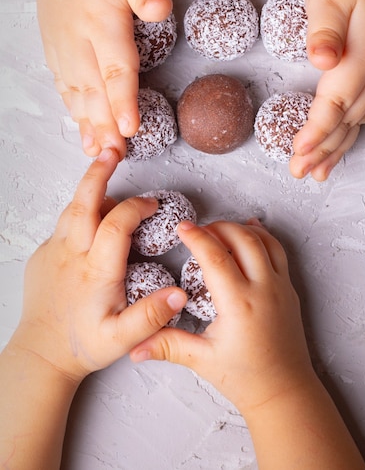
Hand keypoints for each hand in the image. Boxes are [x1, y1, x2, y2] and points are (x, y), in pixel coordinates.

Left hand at [12, 148, 186, 382]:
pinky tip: (92, 216)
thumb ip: (152, 315)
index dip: (136, 207)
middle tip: (112, 152)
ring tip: (104, 171)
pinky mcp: (43, 256)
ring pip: (72, 209)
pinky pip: (63, 225)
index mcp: (95, 271)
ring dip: (89, 188)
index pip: (116, 224)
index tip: (152, 205)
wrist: (41, 354)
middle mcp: (72, 255)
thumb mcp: (122, 338)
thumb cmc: (83, 345)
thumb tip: (180, 293)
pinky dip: (79, 211)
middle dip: (99, 174)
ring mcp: (54, 252)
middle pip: (84, 202)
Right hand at [36, 0, 171, 157]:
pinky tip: (78, 123)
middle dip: (105, 127)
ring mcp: (62, 42)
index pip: (116, 70)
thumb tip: (160, 9)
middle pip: (94, 91)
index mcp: (102, 21)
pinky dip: (71, 106)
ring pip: (75, 91)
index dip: (123, 103)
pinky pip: (62, 82)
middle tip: (115, 159)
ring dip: (86, 124)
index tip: (130, 131)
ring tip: (95, 152)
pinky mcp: (55, 42)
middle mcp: (78, 38)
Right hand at [130, 219, 311, 415]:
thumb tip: (135, 347)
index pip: (215, 257)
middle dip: (218, 227)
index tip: (182, 228)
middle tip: (198, 230)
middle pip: (242, 239)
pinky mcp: (289, 291)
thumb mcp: (202, 360)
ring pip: (264, 241)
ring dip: (241, 229)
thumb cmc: (246, 378)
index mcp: (240, 304)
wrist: (284, 392)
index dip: (197, 237)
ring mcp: (281, 288)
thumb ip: (167, 346)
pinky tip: (251, 232)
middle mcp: (264, 289)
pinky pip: (279, 252)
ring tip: (220, 231)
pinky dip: (263, 238)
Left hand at [290, 0, 364, 180]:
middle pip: (345, 122)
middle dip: (320, 150)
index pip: (334, 104)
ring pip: (355, 123)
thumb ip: (323, 29)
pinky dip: (346, 135)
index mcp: (362, 57)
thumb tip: (322, 59)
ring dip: (334, 149)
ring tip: (315, 173)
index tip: (297, 152)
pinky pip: (361, 113)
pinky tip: (337, 147)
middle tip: (296, 173)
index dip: (315, 131)